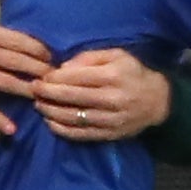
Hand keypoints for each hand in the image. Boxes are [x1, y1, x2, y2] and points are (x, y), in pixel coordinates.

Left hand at [30, 45, 175, 142]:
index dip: (54, 78)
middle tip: (33, 90)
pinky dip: (62, 130)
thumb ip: (88, 58)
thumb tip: (62, 69)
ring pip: (73, 117)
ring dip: (51, 112)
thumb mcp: (116, 55)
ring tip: (39, 105)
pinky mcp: (109, 134)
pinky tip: (50, 122)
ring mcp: (110, 119)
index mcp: (112, 75)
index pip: (75, 77)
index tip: (41, 76)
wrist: (157, 101)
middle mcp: (111, 98)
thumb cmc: (132, 73)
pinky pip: (81, 134)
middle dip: (47, 93)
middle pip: (71, 97)